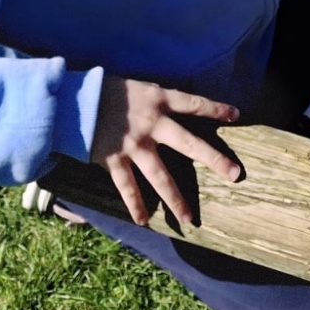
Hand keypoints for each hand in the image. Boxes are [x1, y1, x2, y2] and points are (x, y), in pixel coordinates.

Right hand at [91, 76, 241, 225]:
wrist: (73, 101)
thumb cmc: (107, 91)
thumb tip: (177, 110)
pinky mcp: (115, 160)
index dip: (215, 108)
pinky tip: (144, 220)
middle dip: (214, 160)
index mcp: (159, 99)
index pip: (194, 104)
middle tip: (235, 175)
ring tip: (189, 218)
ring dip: (176, 198)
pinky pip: (128, 187)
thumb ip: (158, 101)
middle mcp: (152, 123)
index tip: (236, 115)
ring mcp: (134, 144)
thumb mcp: (139, 88)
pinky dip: (136, 205)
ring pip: (161, 176)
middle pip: (190, 143)